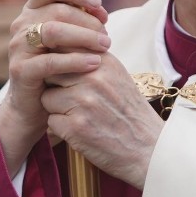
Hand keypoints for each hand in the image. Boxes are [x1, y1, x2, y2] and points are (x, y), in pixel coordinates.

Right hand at [0, 0, 110, 176]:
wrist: (36, 105)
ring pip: (53, 31)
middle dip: (88, 20)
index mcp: (32, 12)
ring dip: (84, 37)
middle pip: (57, 9)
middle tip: (107, 35)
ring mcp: (18, 47)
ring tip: (106, 46)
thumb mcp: (68, 40)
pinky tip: (95, 63)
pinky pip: (50, 61)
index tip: (98, 3)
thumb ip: (79, 22)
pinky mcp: (20, 71)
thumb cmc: (58, 69)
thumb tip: (100, 9)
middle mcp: (22, 25)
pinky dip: (76, 60)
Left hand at [40, 53, 163, 189]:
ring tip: (80, 116)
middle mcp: (93, 78)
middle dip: (56, 86)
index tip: (62, 74)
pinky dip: (61, 129)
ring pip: (47, 98)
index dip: (59, 63)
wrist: (148, 148)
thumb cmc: (129, 113)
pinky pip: (50, 121)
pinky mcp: (75, 126)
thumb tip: (62, 48)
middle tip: (72, 99)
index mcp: (103, 62)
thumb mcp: (117, 76)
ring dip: (57, 109)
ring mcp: (83, 102)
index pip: (64, 49)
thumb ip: (92, 60)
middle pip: (51, 72)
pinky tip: (80, 131)